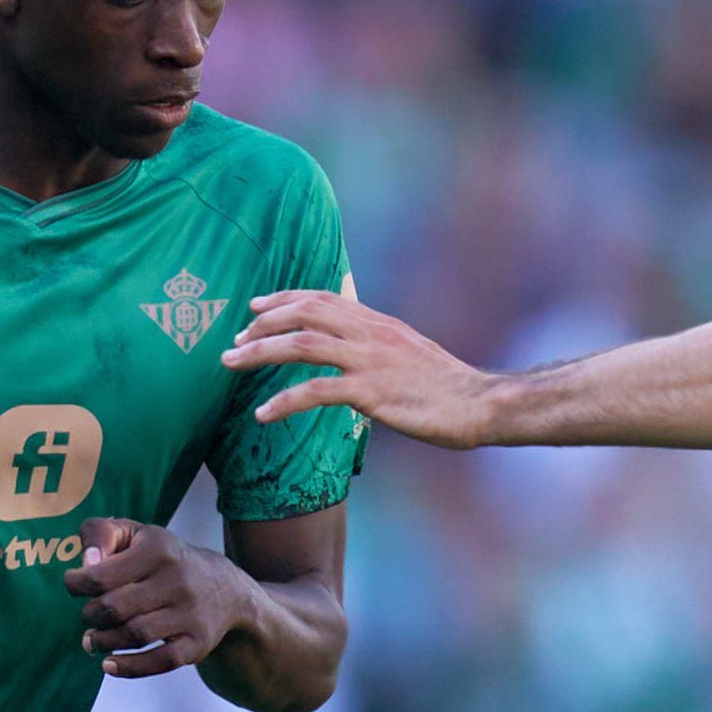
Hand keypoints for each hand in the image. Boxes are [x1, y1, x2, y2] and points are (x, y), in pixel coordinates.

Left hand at [67, 518, 250, 676]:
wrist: (223, 589)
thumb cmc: (165, 560)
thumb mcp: (136, 534)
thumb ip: (101, 534)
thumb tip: (85, 565)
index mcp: (158, 548)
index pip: (100, 575)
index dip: (76, 584)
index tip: (75, 586)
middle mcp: (177, 579)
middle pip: (114, 608)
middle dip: (90, 615)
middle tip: (89, 616)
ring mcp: (190, 613)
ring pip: (134, 635)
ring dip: (103, 641)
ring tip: (92, 640)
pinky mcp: (197, 643)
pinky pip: (160, 661)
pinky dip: (129, 668)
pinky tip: (109, 665)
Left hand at [224, 289, 503, 448]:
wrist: (479, 403)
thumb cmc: (449, 387)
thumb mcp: (412, 354)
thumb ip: (381, 346)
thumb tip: (357, 351)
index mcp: (378, 323)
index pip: (322, 297)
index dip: (285, 299)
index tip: (257, 307)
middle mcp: (370, 333)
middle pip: (304, 313)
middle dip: (262, 324)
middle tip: (235, 341)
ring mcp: (369, 361)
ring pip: (301, 345)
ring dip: (260, 352)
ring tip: (231, 364)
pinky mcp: (371, 393)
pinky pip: (315, 392)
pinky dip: (284, 401)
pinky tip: (263, 414)